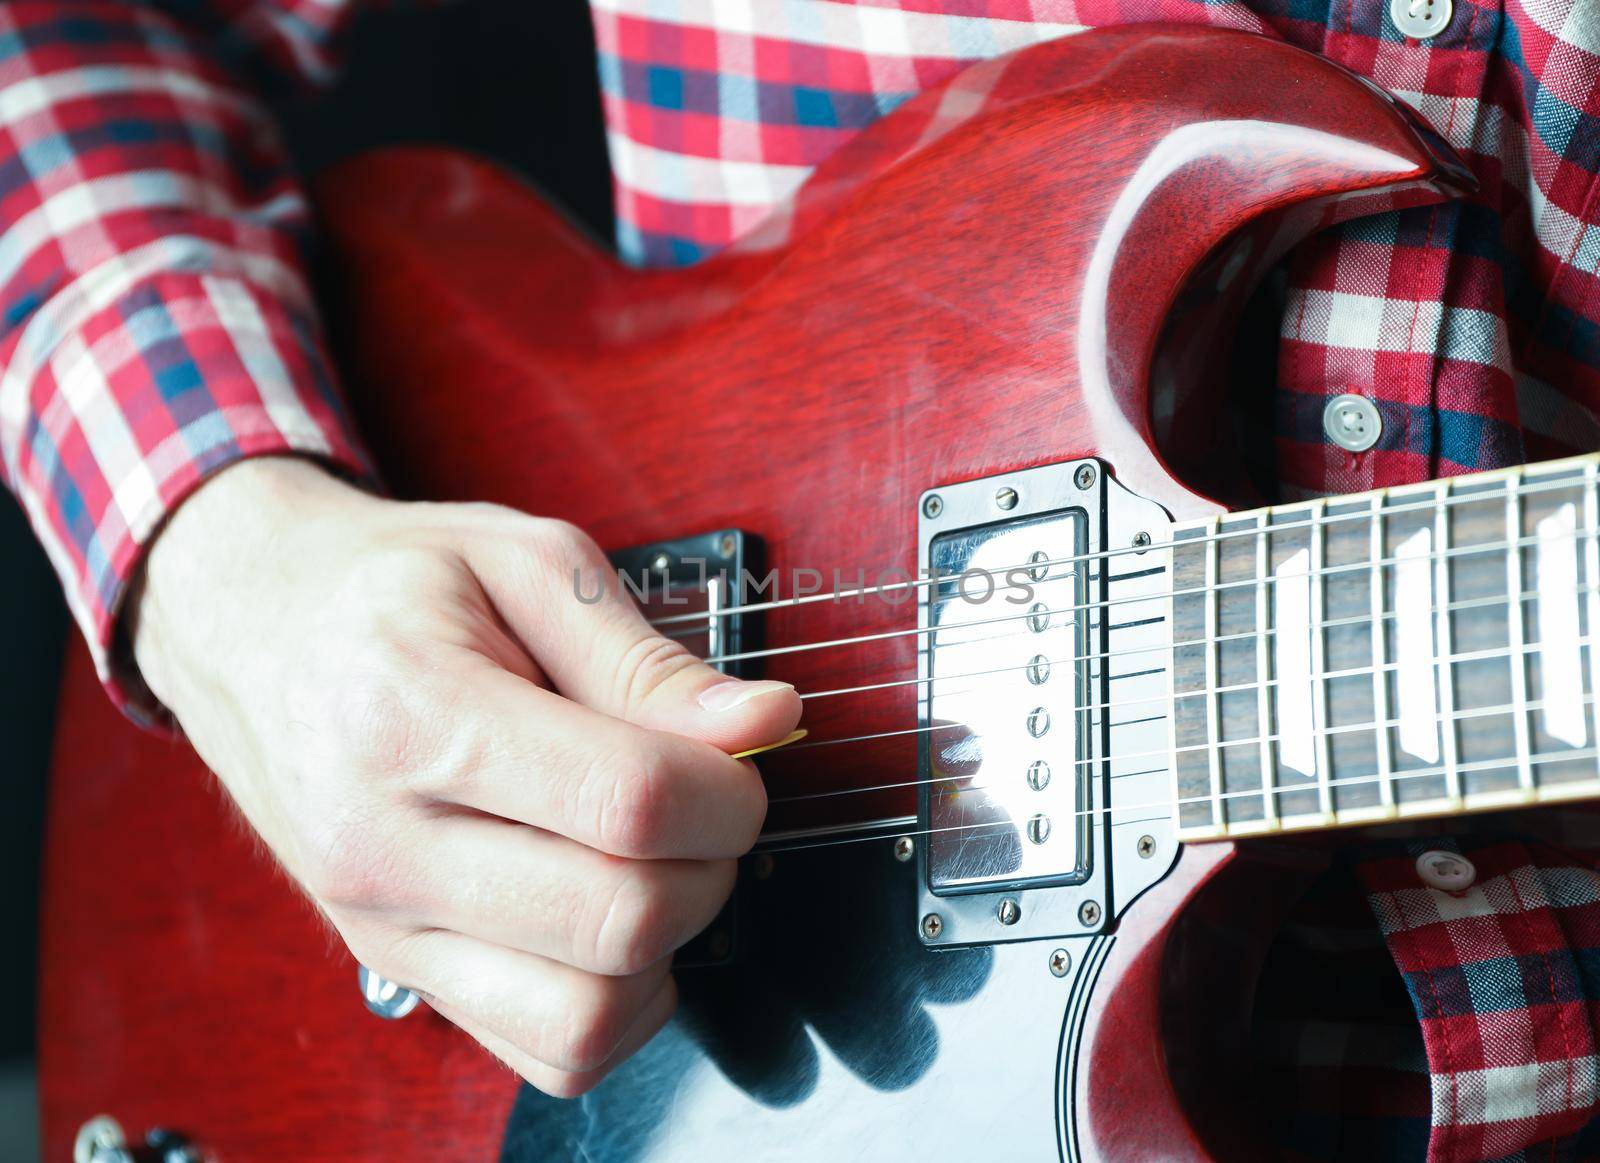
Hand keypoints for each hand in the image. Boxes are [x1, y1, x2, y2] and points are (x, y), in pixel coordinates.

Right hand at [130, 458, 800, 1095]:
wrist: (254, 630)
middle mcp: (384, 845)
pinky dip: (619, 1003)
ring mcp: (384, 927)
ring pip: (589, 1016)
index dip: (728, 789)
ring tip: (657, 860)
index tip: (738, 754)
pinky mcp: (400, 974)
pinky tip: (616, 922)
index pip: (628, 804)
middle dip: (713, 862)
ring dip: (670, 945)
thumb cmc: (388, 588)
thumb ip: (645, 660)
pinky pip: (550, 1053)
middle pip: (621, 920)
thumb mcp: (523, 562)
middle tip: (704, 800)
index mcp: (414, 715)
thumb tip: (763, 723)